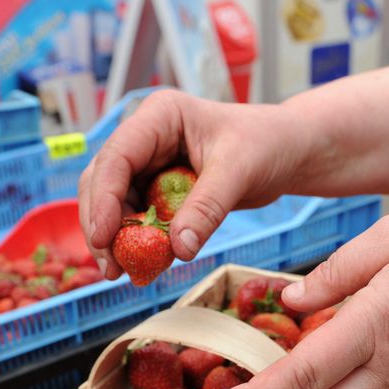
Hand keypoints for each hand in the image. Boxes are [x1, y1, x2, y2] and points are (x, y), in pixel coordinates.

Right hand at [78, 90, 316, 278]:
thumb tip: (178, 250)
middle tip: (111, 267)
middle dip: (102, 225)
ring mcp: (149, 163)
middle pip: (103, 181)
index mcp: (160, 116)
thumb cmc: (267, 144)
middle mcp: (146, 137)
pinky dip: (137, 242)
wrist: (287, 152)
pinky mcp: (158, 188)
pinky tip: (144, 267)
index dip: (104, 199)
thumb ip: (207, 209)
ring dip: (116, 238)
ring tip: (123, 272)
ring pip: (114, 203)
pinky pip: (138, 218)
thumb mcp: (238, 172)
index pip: (116, 157)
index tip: (104, 238)